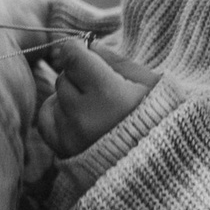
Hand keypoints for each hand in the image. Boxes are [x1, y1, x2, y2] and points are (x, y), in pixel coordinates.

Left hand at [43, 0, 160, 157]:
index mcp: (108, 93)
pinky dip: (58, 113)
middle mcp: (84, 114)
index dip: (78, 48)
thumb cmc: (161, 118)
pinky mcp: (65, 151)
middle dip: (79, 75)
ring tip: (95, 106)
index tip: (85, 50)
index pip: (72, 56)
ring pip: (55, 98)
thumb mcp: (149, 82)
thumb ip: (115, 60)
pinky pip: (46, 120)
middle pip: (64, 77)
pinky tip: (78, 116)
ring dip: (70, 96)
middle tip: (100, 85)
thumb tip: (89, 45)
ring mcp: (71, 135)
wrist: (162, 164)